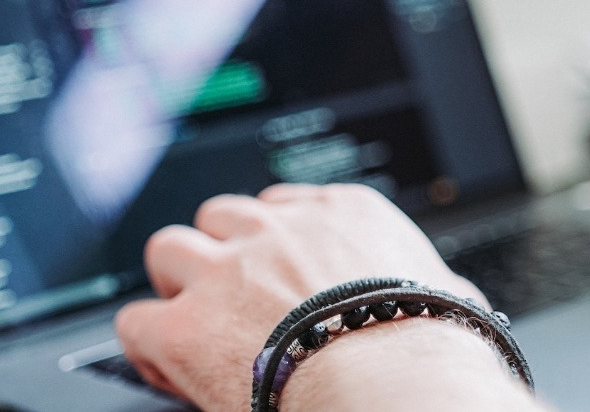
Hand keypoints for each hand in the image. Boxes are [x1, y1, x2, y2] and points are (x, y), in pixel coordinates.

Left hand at [114, 183, 485, 411]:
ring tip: (194, 322)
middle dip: (223, 253)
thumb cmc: (429, 350)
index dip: (274, 245)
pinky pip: (136, 321)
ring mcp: (226, 271)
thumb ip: (426, 280)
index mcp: (344, 214)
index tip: (279, 275)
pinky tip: (170, 366)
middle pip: (223, 216)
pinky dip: (149, 345)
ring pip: (169, 249)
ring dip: (178, 285)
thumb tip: (452, 296)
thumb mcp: (445, 293)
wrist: (394, 385)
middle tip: (233, 297)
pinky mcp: (186, 324)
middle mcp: (277, 229)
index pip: (287, 204)